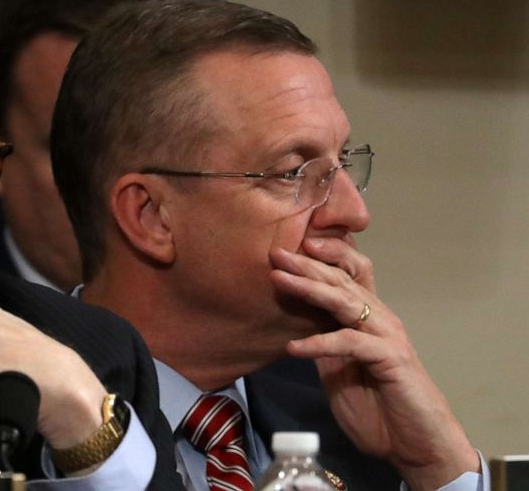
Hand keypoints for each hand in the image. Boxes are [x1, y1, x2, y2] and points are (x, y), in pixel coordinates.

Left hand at [268, 238, 478, 490]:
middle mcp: (379, 319)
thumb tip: (295, 328)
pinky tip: (293, 348)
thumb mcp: (337, 372)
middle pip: (342, 280)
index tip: (288, 248)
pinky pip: (350, 342)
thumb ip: (322, 346)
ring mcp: (387, 336)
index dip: (321, 258)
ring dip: (310, 289)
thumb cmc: (379, 409)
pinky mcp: (391, 357)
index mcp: (366, 319)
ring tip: (279, 280)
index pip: (346, 276)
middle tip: (277, 253)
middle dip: (307, 264)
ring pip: (345, 301)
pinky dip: (319, 343)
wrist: (415, 444)